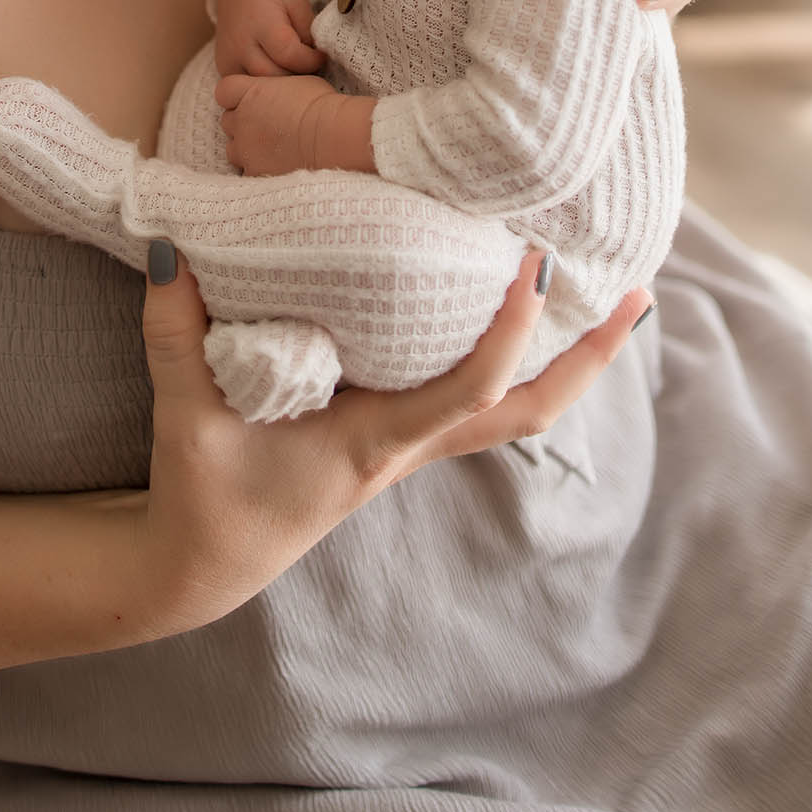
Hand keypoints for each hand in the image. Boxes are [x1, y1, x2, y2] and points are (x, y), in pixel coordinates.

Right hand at [119, 245, 654, 642]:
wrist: (199, 566)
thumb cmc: (202, 497)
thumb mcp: (184, 416)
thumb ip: (174, 332)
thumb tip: (171, 245)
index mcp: (375, 444)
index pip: (468, 388)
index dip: (511, 330)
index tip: (537, 264)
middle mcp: (408, 447)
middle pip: (527, 411)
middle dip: (588, 358)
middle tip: (640, 295)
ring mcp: (408, 448)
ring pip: (513, 411)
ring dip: (570, 363)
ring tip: (619, 302)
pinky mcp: (394, 439)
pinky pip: (476, 399)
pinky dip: (518, 362)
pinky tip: (527, 322)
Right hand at [214, 0, 324, 78]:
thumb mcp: (297, 3)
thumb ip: (308, 30)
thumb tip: (316, 59)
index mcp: (261, 22)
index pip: (289, 54)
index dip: (311, 60)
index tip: (320, 56)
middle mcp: (241, 44)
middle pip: (274, 76)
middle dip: (297, 77)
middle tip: (309, 69)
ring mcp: (229, 60)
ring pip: (260, 89)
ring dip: (282, 87)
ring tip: (294, 72)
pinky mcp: (224, 70)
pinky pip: (248, 90)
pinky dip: (265, 88)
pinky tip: (277, 76)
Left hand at [214, 71, 339, 173]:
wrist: (334, 137)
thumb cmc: (323, 105)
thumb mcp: (298, 82)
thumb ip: (275, 88)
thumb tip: (278, 93)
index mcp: (250, 93)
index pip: (225, 90)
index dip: (236, 95)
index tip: (253, 100)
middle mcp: (242, 120)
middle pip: (228, 120)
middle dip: (243, 123)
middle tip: (268, 126)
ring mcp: (245, 148)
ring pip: (233, 149)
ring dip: (247, 148)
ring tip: (273, 149)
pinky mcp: (254, 172)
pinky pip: (247, 171)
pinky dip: (258, 169)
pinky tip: (278, 166)